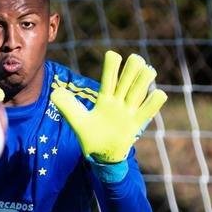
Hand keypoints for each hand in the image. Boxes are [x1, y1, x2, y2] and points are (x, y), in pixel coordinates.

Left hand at [49, 51, 166, 163]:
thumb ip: (68, 106)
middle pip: (128, 78)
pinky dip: (155, 101)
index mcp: (104, 98)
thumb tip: (54, 92)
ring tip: (148, 71)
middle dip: (133, 67)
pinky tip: (157, 94)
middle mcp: (119, 101)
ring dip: (145, 78)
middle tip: (136, 59)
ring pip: (140, 89)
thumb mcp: (78, 122)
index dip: (112, 65)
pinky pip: (149, 110)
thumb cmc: (91, 137)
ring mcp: (129, 111)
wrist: (102, 156)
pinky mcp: (137, 123)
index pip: (109, 77)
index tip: (113, 56)